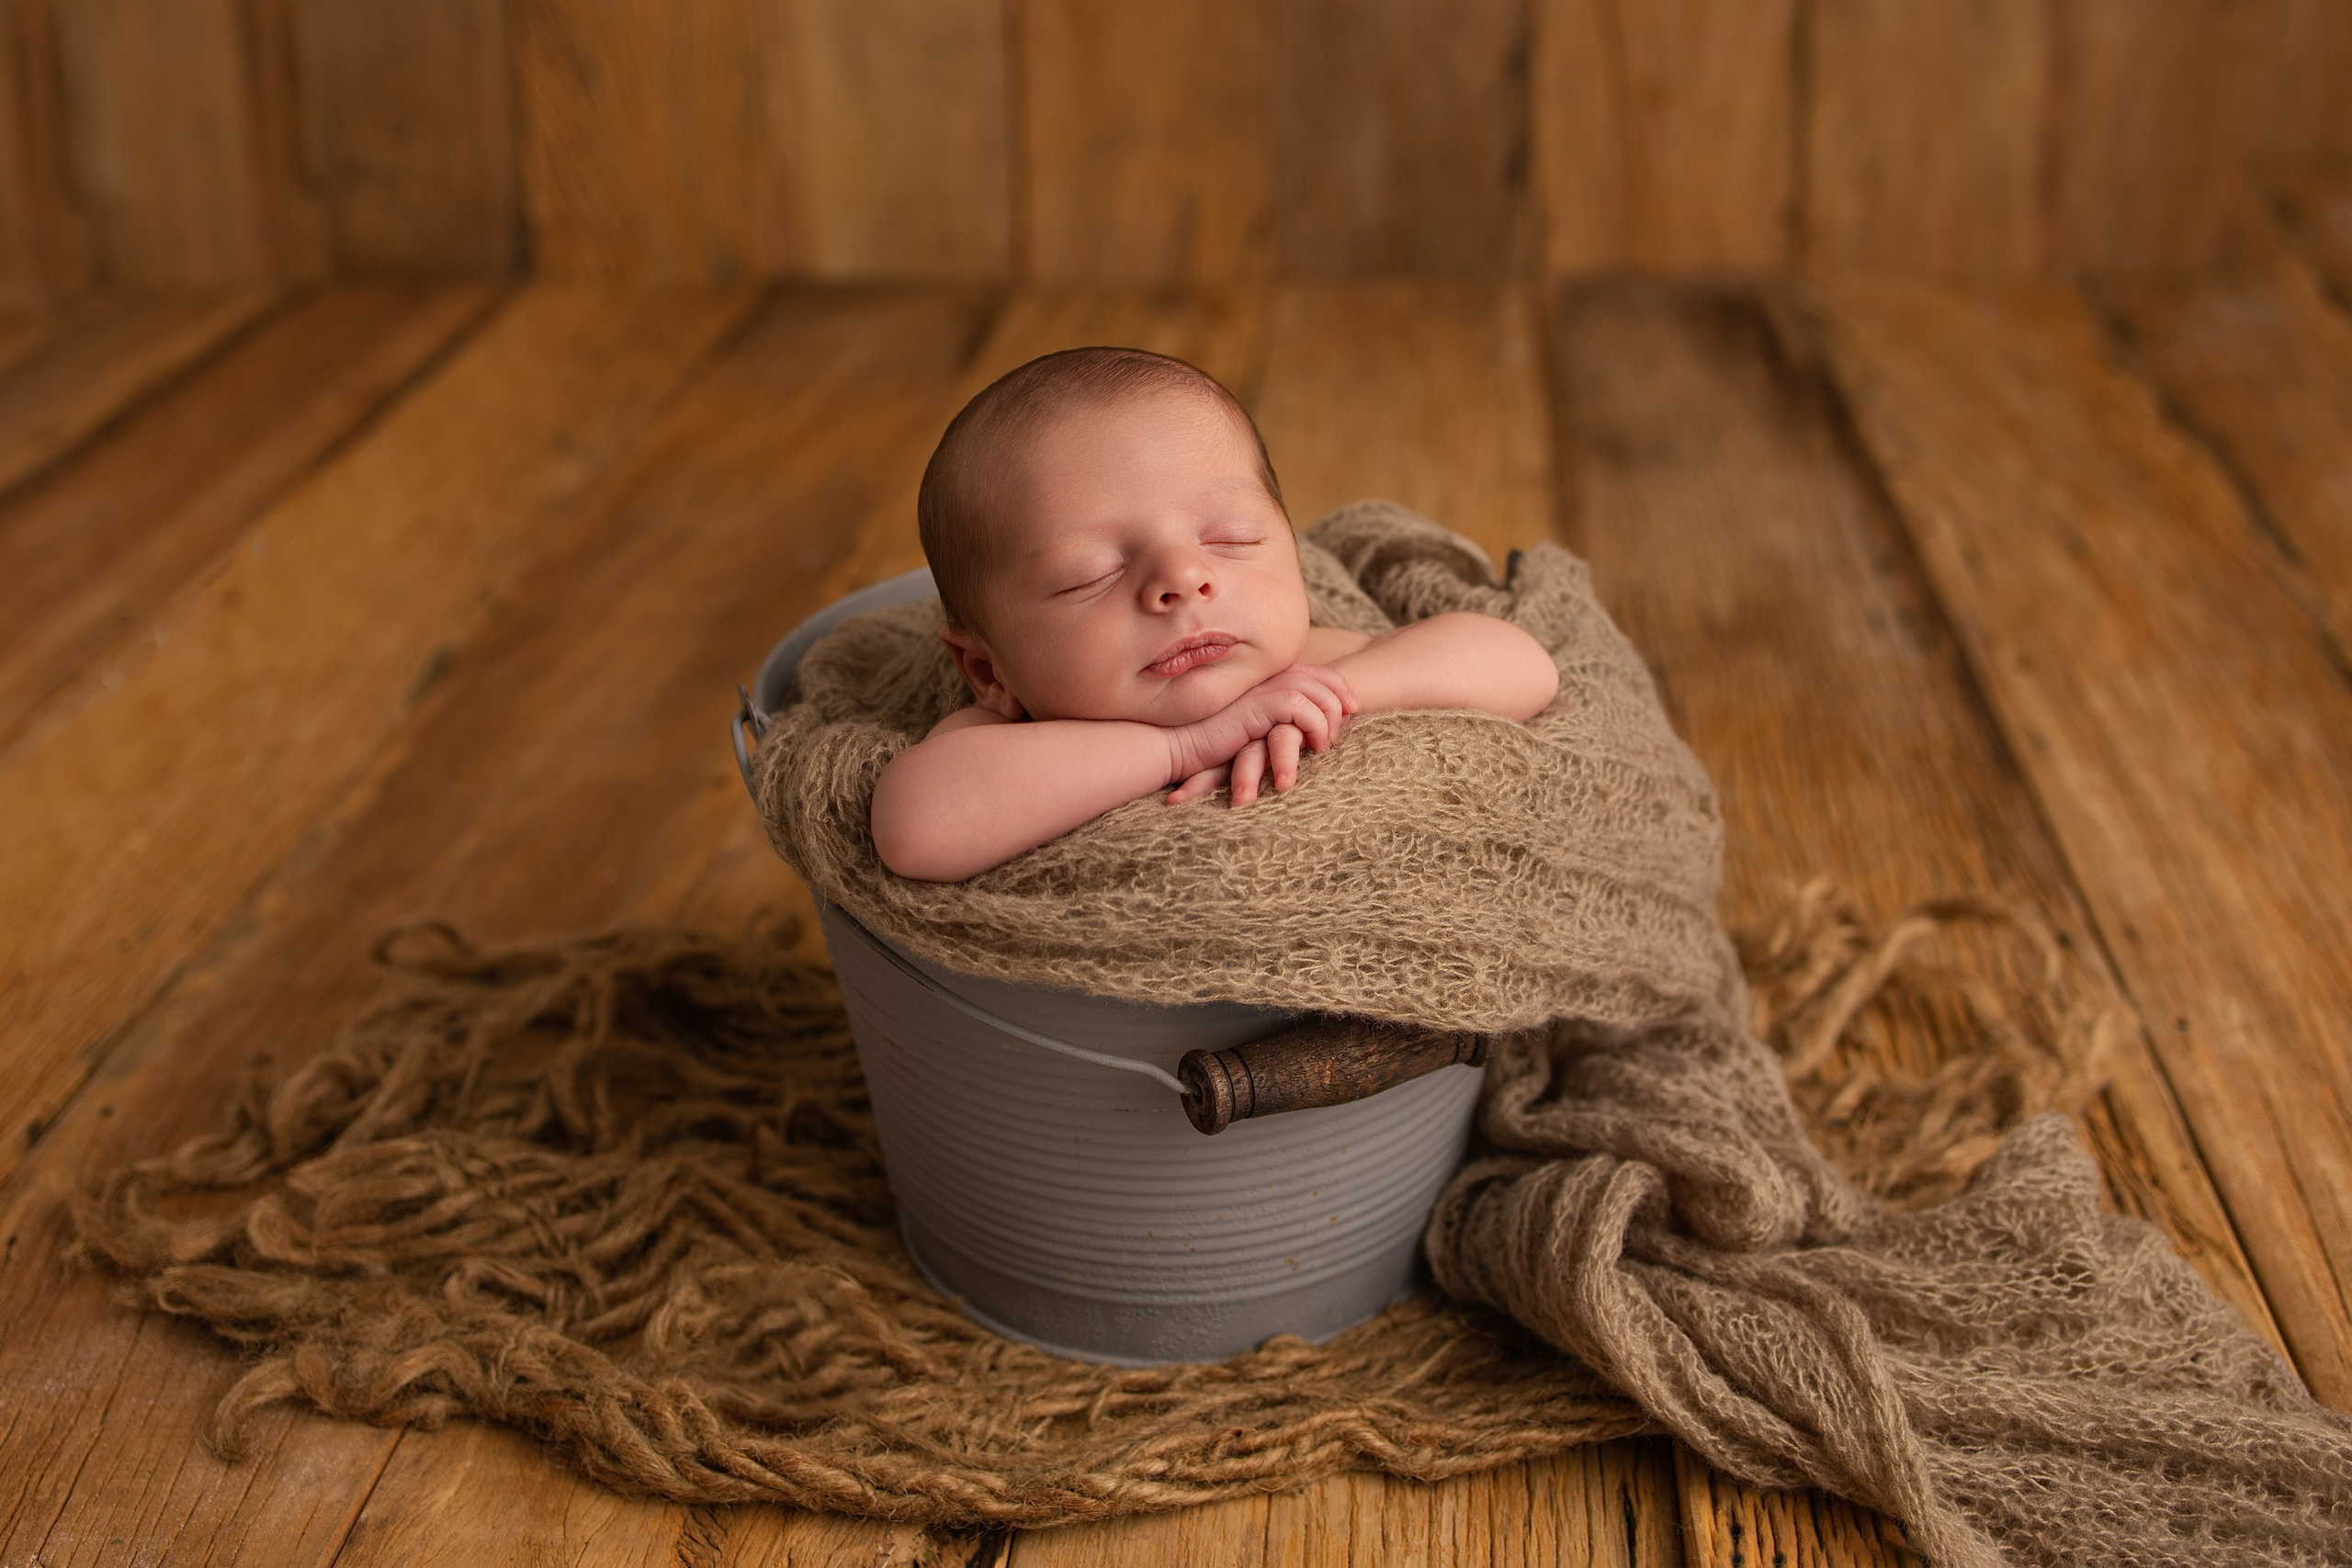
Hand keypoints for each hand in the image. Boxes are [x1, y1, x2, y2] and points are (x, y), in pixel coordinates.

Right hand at [1165, 664, 1353, 802]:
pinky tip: (1314, 745)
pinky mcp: (1256, 706)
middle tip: (1350, 721)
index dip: (1336, 685)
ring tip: (1326, 742)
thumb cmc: (1205, 742)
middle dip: (1342, 697)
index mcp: (1262, 677)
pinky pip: (1301, 709)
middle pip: (1320, 675)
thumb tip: (1299, 732)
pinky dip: (1315, 726)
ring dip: (1330, 717)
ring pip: (1316, 691)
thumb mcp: (1244, 727)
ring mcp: (1260, 689)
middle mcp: (1263, 678)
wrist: (1175, 745)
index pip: (1310, 671)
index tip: (1351, 708)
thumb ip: (1268, 720)